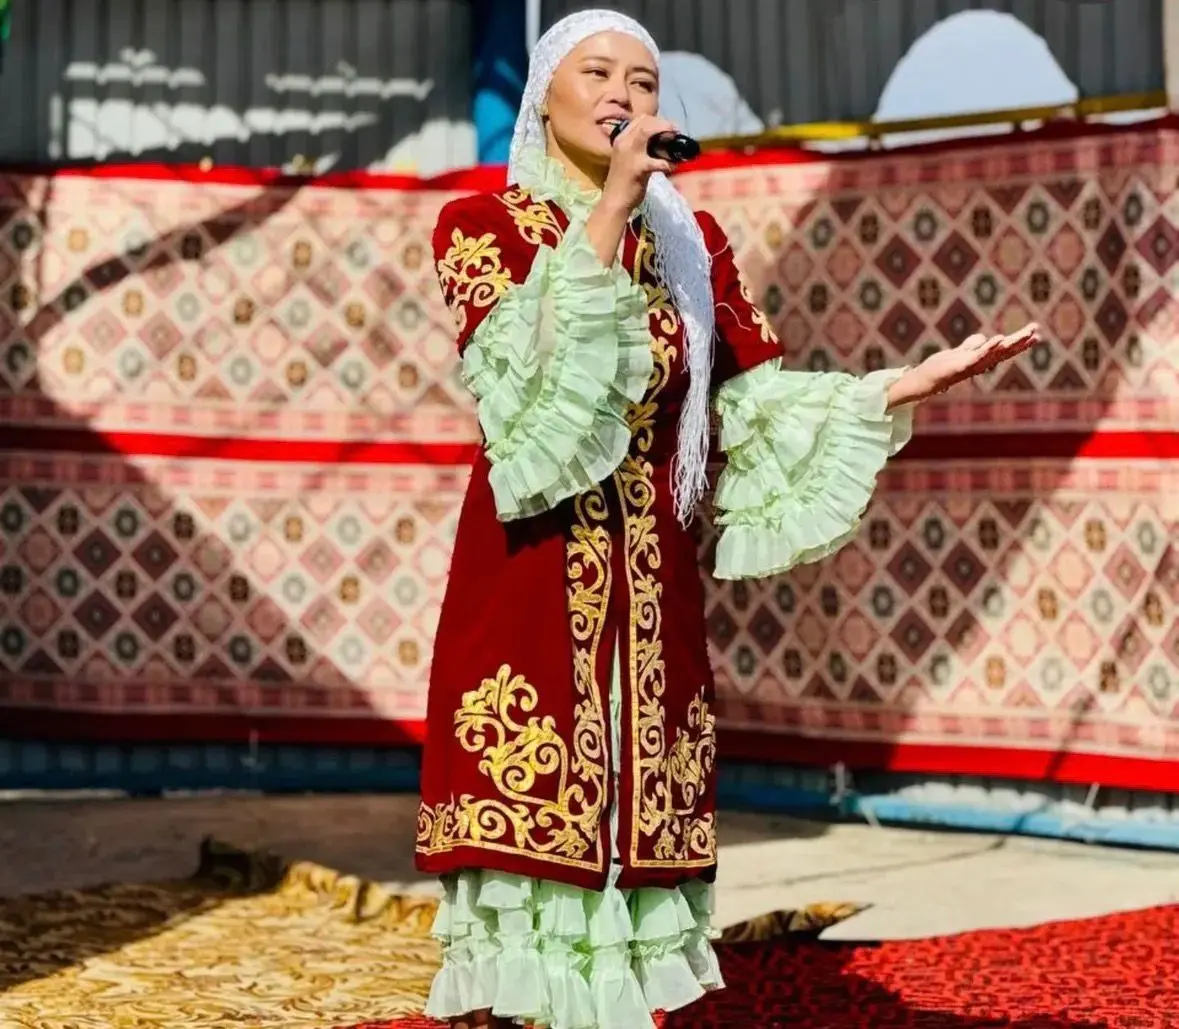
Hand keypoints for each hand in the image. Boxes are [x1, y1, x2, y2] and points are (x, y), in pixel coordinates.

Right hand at [601, 114, 677, 212]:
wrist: (614, 202)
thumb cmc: (623, 183)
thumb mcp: (629, 160)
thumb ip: (641, 150)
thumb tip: (661, 145)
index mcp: (620, 140)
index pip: (639, 119)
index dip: (657, 120)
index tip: (668, 127)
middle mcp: (623, 142)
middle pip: (645, 121)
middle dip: (664, 124)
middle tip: (676, 133)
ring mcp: (629, 154)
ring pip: (648, 131)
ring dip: (665, 132)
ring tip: (676, 142)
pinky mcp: (638, 168)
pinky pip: (657, 161)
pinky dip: (668, 163)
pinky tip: (673, 167)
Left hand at [887, 322, 1040, 408]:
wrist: (922, 381)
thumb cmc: (939, 368)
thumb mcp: (958, 353)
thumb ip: (970, 346)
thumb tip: (983, 337)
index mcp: (980, 360)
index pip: (1004, 350)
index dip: (1019, 343)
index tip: (1035, 334)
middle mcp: (979, 364)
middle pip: (1004, 351)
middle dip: (1021, 341)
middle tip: (1037, 331)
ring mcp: (971, 365)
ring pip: (995, 353)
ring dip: (1011, 343)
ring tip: (1026, 333)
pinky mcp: (959, 366)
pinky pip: (977, 356)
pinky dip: (988, 347)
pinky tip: (999, 338)